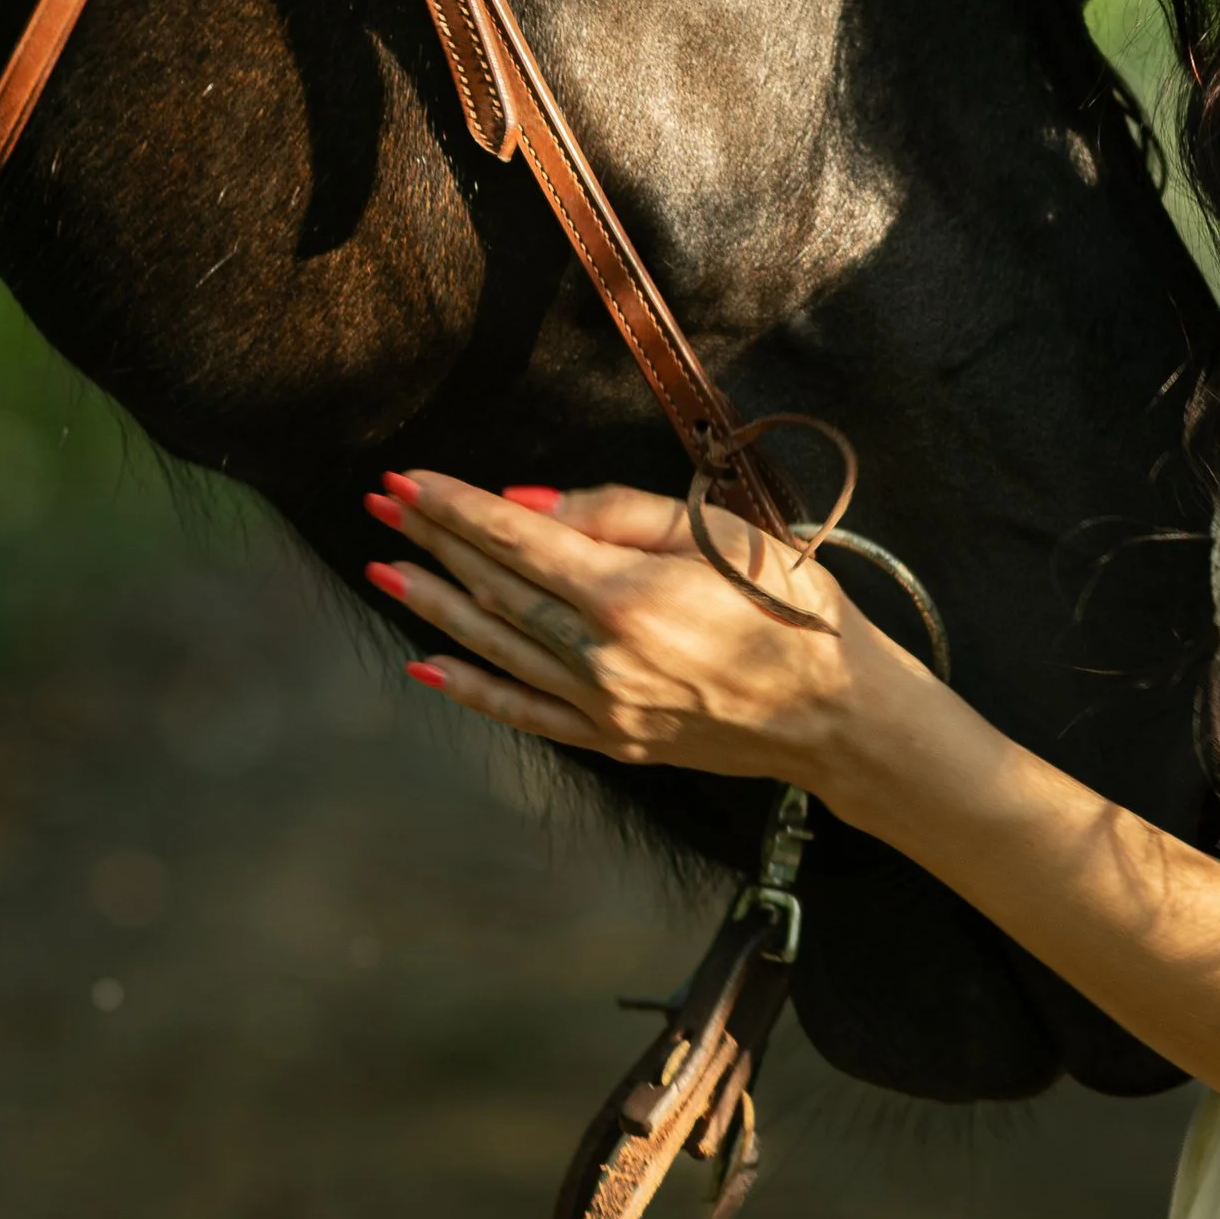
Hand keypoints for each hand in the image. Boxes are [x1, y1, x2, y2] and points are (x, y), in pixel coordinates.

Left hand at [363, 469, 888, 786]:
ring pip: (497, 646)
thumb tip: (529, 505)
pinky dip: (472, 688)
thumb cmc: (794, 607)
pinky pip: (525, 711)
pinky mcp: (613, 741)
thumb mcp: (721, 533)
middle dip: (432, 540)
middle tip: (380, 504)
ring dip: (435, 604)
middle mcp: (603, 655)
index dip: (455, 506)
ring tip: (383, 567)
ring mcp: (603, 705)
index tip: (408, 478)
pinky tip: (427, 664)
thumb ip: (621, 514)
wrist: (839, 713)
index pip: (517, 538)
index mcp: (629, 594)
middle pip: (496, 587)